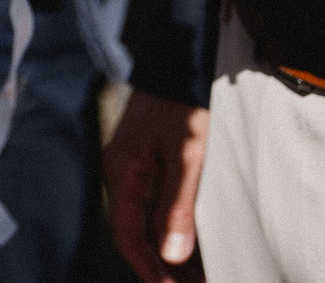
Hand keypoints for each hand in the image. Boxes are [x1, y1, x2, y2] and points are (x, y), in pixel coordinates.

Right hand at [104, 89, 207, 281]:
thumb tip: (171, 256)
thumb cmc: (183, 107)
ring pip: (148, 223)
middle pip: (138, 236)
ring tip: (201, 275)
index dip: (152, 272)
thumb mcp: (186, 157)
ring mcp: (134, 170)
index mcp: (123, 176)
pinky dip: (174, 230)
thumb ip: (177, 206)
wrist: (178, 62)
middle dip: (165, 268)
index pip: (129, 239)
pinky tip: (195, 243)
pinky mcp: (148, 164)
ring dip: (171, 252)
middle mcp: (122, 177)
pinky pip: (156, 207)